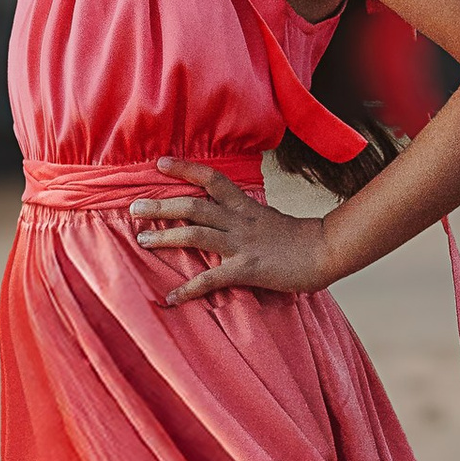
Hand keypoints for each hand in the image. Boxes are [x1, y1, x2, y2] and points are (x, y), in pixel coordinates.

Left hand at [129, 161, 330, 307]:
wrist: (325, 251)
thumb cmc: (299, 238)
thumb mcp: (269, 217)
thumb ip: (245, 214)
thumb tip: (225, 213)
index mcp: (244, 206)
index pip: (211, 179)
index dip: (185, 168)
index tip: (160, 163)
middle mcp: (238, 220)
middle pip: (193, 206)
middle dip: (161, 206)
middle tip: (134, 208)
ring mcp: (241, 244)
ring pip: (196, 234)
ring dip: (166, 237)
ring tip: (142, 240)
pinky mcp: (246, 269)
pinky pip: (211, 279)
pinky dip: (189, 289)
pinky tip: (171, 297)